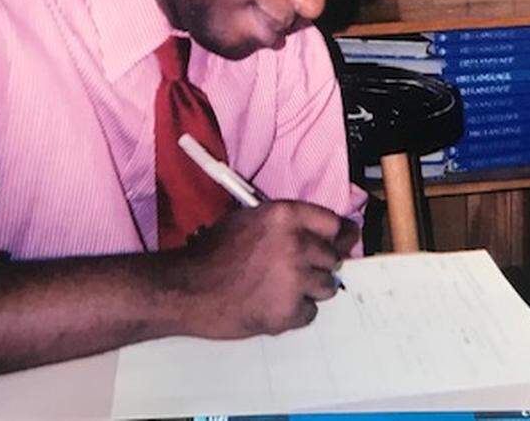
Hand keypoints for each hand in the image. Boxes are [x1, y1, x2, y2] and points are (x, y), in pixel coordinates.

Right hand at [175, 200, 357, 338]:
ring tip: (280, 289)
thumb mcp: (247, 219)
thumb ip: (284, 224)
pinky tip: (271, 306)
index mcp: (285, 215)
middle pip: (333, 258)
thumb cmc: (211, 254)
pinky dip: (295, 313)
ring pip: (327, 287)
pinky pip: (310, 314)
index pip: (335, 224)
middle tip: (296, 271)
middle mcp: (296, 244)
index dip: (339, 235)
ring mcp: (294, 279)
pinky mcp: (289, 311)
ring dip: (309, 290)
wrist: (186, 289)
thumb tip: (314, 233)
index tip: (342, 241)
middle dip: (319, 266)